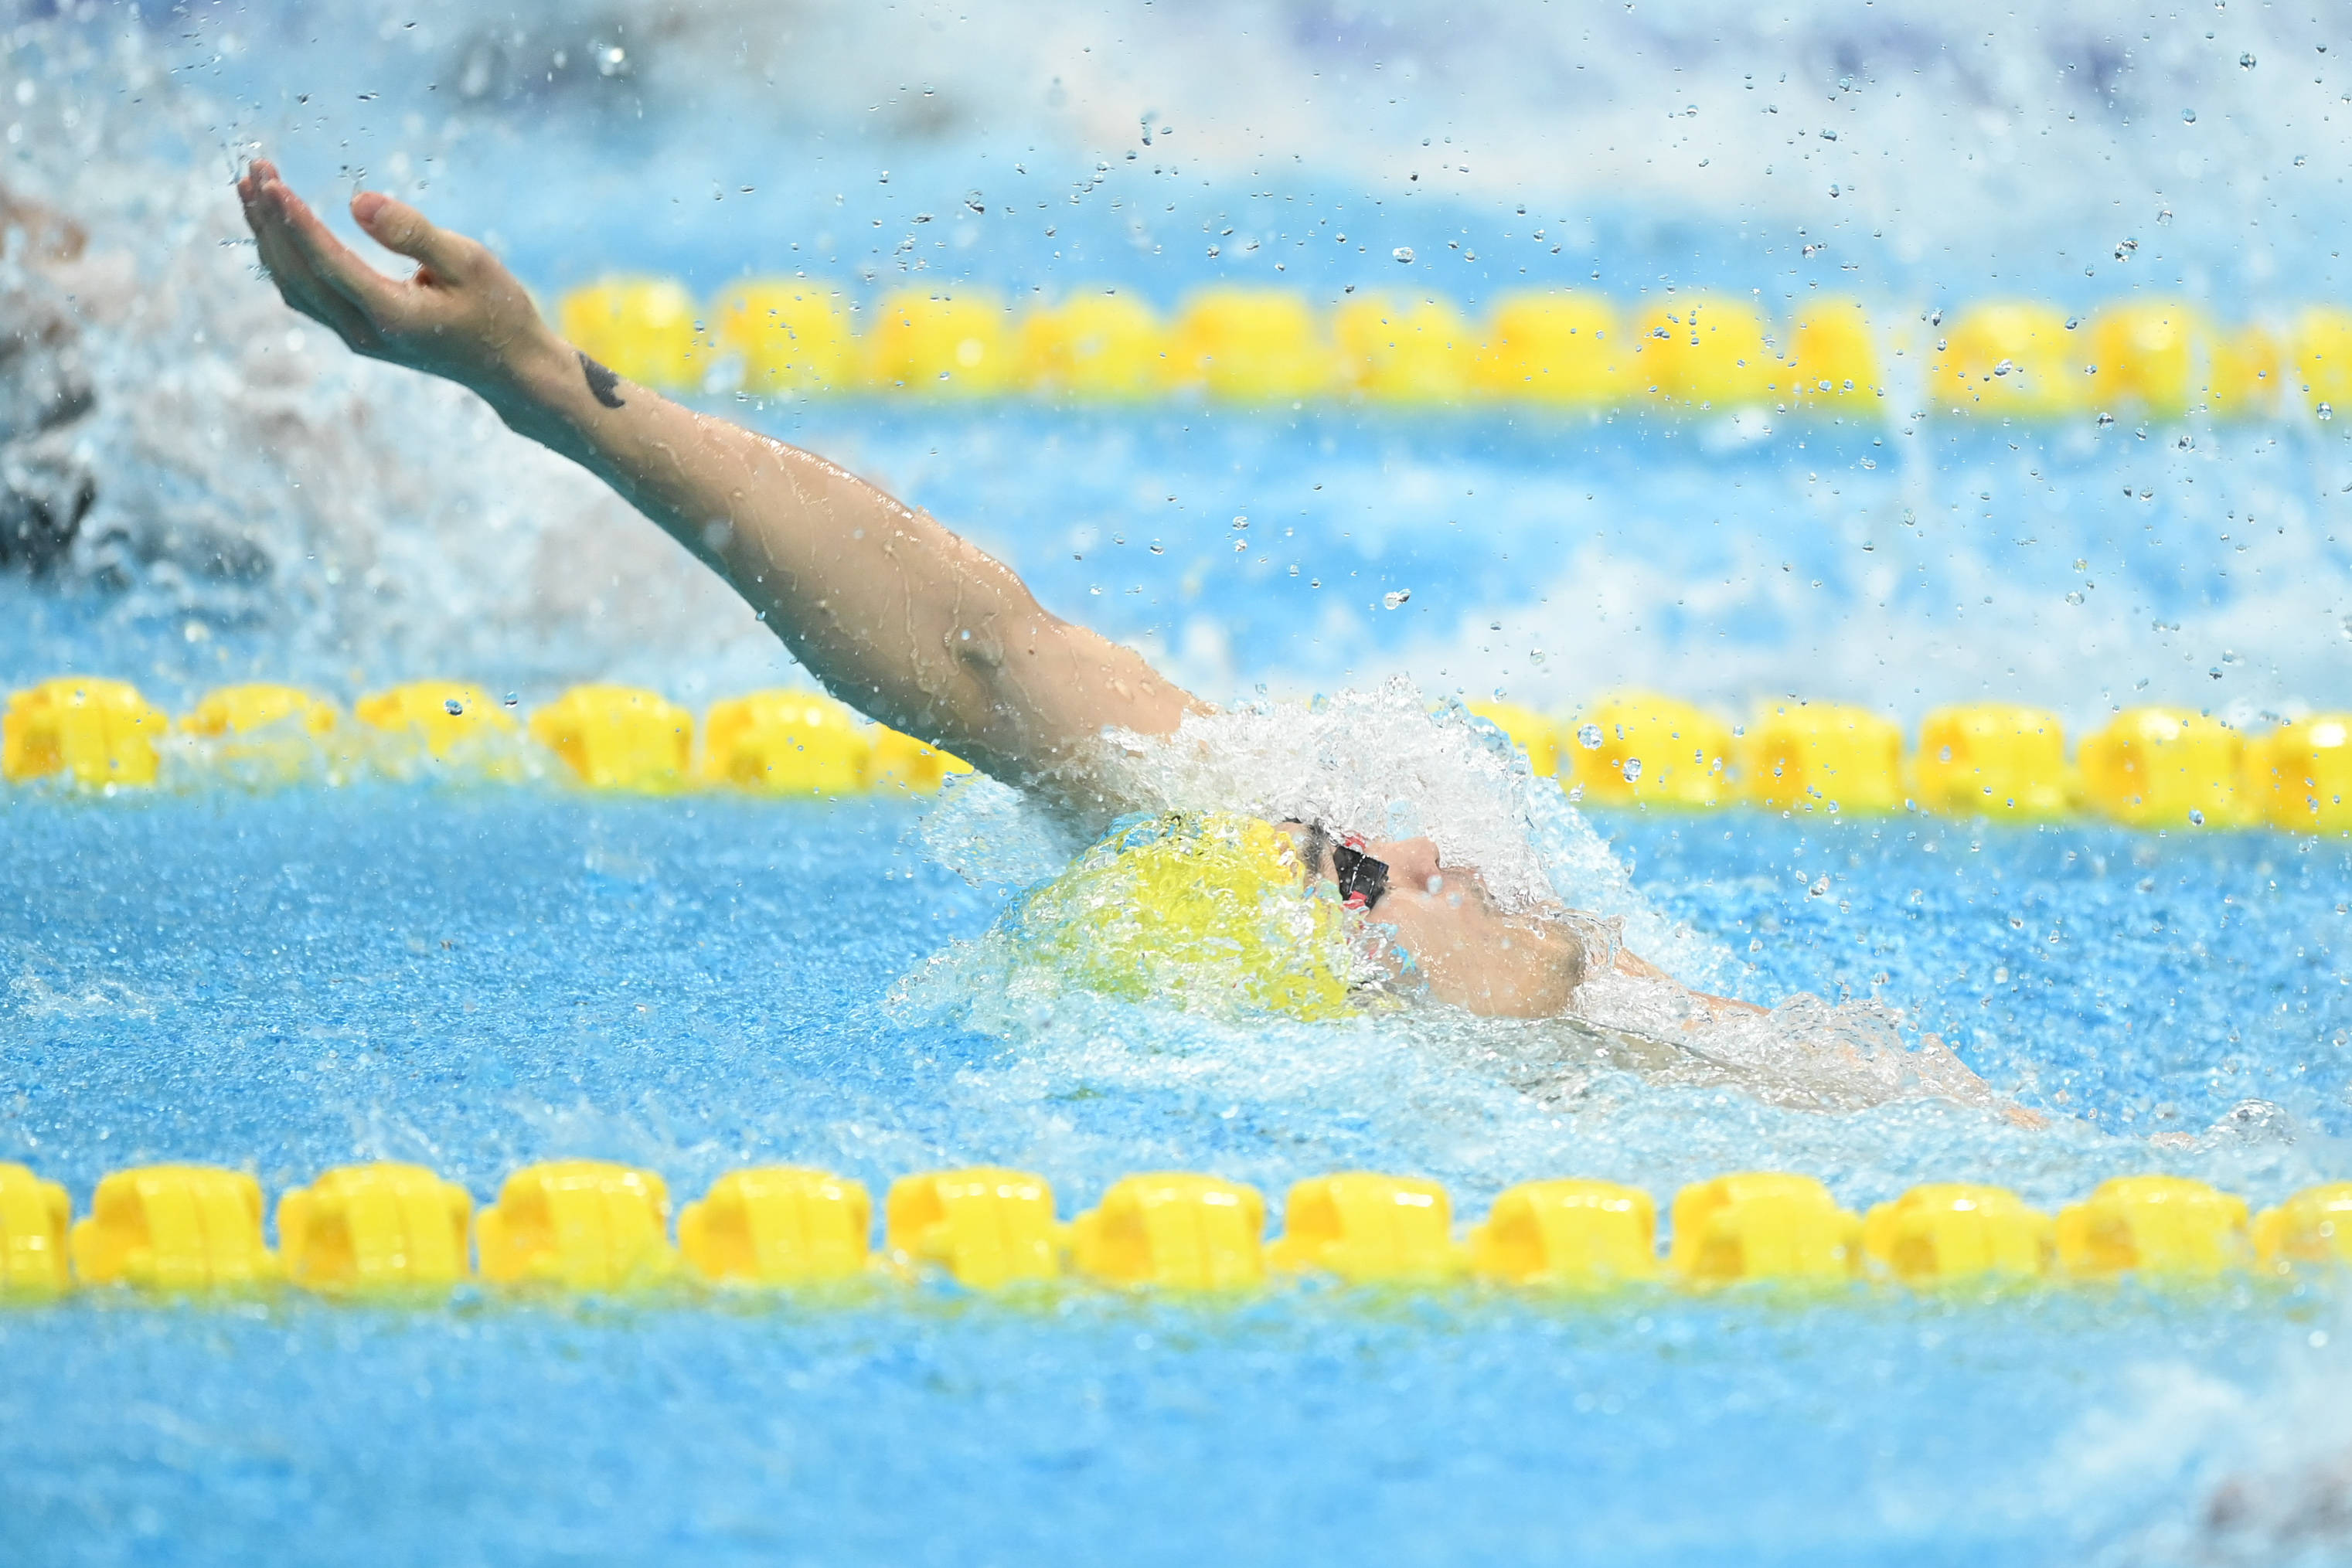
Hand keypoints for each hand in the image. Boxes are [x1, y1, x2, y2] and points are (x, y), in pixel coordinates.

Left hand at [237, 158, 561, 404]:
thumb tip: (358, 201)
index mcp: (393, 316)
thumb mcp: (470, 262)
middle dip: (269, 221)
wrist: (510, 367)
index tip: (272, 181)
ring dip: (268, 238)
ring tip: (251, 189)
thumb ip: (413, 233)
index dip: (295, 222)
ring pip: (294, 286)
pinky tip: (275, 227)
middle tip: (255, 168)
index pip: (328, 264)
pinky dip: (284, 257)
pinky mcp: (357, 332)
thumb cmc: (498, 310)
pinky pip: (305, 294)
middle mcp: (365, 333)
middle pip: (297, 275)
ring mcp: (357, 337)